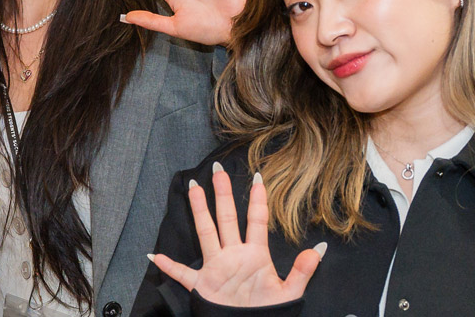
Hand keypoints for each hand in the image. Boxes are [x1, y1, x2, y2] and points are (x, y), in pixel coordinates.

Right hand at [149, 164, 323, 307]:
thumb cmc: (269, 313)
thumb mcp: (289, 292)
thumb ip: (303, 271)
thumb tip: (319, 249)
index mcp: (255, 255)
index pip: (256, 221)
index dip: (258, 200)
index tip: (258, 178)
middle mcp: (234, 256)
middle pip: (227, 218)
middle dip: (223, 194)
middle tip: (219, 170)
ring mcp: (216, 268)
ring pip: (206, 233)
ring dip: (199, 211)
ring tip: (194, 188)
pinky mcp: (202, 285)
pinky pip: (182, 274)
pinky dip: (169, 266)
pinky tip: (155, 256)